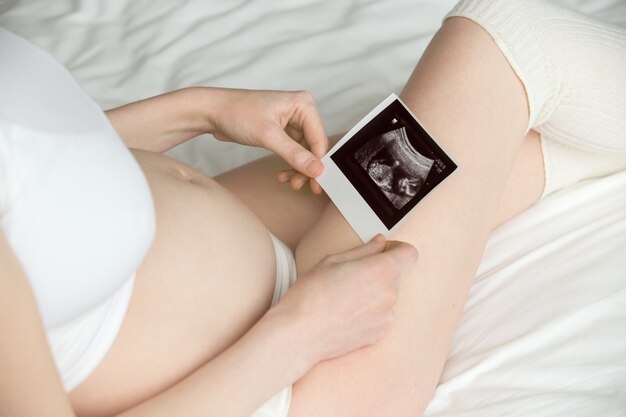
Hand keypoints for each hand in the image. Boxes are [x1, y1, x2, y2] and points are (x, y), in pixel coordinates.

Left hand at [209, 88, 328, 193]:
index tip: (316, 183)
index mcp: (303, 104)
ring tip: (289, 182)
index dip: (319, 163)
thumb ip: (294, 154)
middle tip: (299, 185)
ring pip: (304, 152)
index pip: (319, 139)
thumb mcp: (268, 136)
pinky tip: (282, 175)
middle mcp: (300, 111)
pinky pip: (293, 152)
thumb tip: (316, 170)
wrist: (213, 112)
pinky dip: (289, 164)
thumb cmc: (237, 113)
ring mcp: (292, 122)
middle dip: (307, 168)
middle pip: (314, 147)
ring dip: (298, 169)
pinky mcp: (282, 131)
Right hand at [271, 235, 417, 367]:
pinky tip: (346, 314)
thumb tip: (380, 242)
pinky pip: (381, 315)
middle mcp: (390, 293)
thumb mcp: (333, 261)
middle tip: (350, 276)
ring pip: (387, 295)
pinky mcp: (380, 333)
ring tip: (345, 298)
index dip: (397, 249)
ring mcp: (387, 316)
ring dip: (374, 292)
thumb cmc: (311, 294)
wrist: (301, 333)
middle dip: (379, 271)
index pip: (409, 253)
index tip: (383, 251)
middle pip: (395, 275)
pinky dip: (369, 312)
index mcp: (381, 270)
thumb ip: (364, 250)